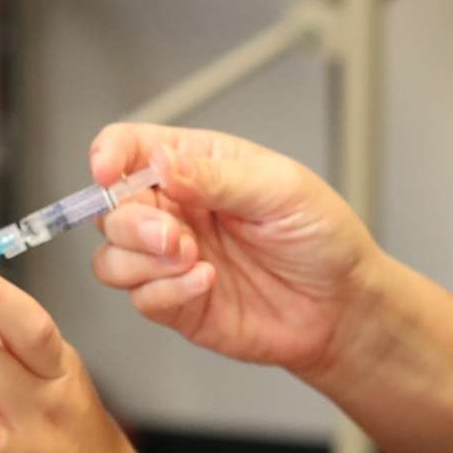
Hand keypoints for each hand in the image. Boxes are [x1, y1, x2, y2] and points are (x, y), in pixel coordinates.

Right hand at [88, 124, 385, 385]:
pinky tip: (206, 283)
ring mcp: (171, 259)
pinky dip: (165, 292)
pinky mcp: (177, 303)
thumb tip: (161, 163)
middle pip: (109, 208)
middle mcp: (175, 210)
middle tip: (174, 236)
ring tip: (192, 259)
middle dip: (130, 222)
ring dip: (140, 259)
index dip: (108, 155)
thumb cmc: (321, 235)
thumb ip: (217, 177)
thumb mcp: (280, 189)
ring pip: (110, 257)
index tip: (108, 172)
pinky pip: (140, 298)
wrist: (344, 305)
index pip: (129, 147)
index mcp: (195, 165)